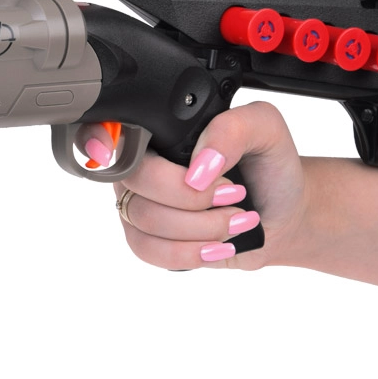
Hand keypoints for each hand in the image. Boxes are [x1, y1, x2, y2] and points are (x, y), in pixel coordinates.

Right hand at [79, 101, 308, 270]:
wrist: (282, 212)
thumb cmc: (269, 167)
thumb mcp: (266, 129)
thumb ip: (233, 129)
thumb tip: (197, 166)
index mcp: (157, 129)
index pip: (106, 126)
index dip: (95, 138)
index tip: (107, 151)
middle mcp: (140, 164)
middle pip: (134, 180)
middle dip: (191, 196)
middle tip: (233, 193)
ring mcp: (138, 202)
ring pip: (144, 220)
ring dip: (202, 227)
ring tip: (237, 219)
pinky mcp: (146, 239)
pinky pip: (147, 250)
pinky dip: (190, 252)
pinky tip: (218, 245)